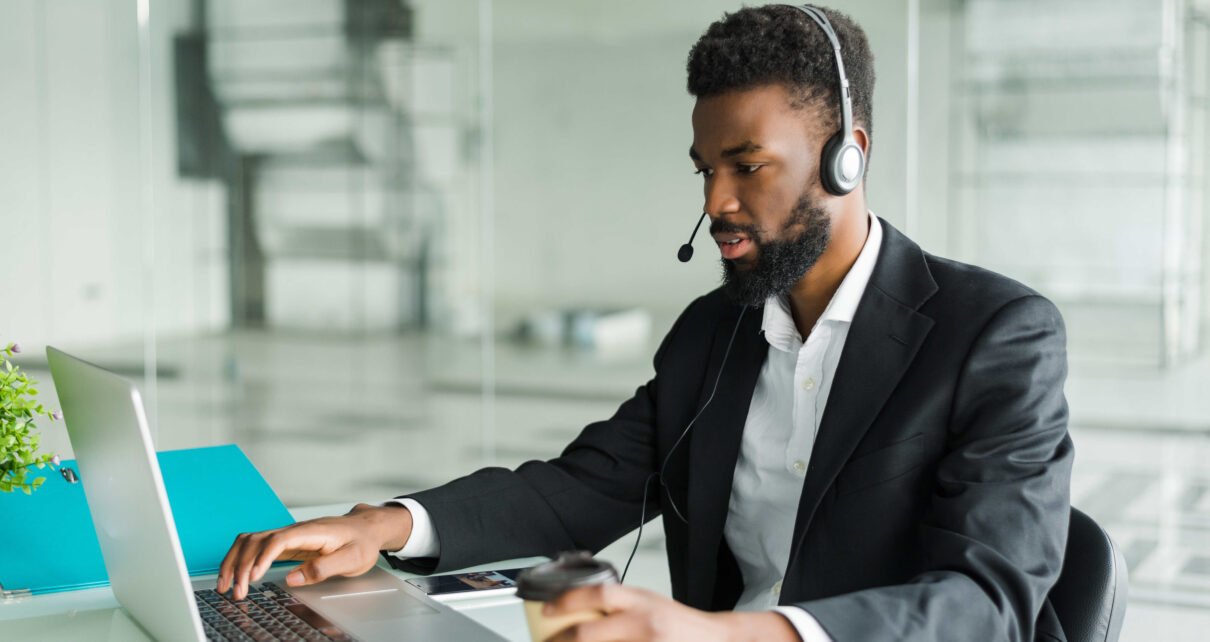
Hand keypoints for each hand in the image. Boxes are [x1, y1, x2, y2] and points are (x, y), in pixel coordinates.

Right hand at [216, 503, 412, 599]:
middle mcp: (295, 530)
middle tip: (237, 592)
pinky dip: (240, 559)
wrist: (367, 528)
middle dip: (241, 565)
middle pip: (257, 540)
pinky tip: (235, 575)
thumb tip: (293, 578)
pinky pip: (255, 546)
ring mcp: (288, 534)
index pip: (279, 540)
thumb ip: (324, 568)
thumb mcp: (352, 559)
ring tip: (226, 586)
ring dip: (234, 561)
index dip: (263, 558)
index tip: (254, 578)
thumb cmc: (361, 542)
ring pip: (250, 541)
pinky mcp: (285, 542)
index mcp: (312, 532)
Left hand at [545, 584, 798, 641]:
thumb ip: (618, 607)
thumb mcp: (648, 603)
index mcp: (640, 601)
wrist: (716, 639)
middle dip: (563, 641)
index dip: (567, 601)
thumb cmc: (678, 624)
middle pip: (590, 634)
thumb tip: (577, 614)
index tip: (546, 610)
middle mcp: (643, 623)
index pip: (597, 595)